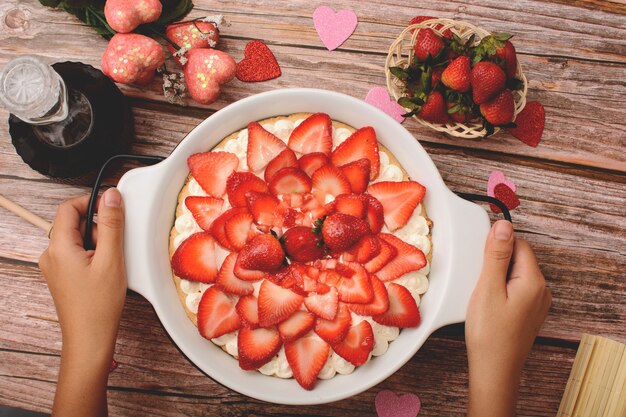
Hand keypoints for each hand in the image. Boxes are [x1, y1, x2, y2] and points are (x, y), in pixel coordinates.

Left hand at [39, 188, 125, 416]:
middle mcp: (51, 255)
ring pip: (77, 238)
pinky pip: (77, 253)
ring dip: (97, 241)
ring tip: (111, 260)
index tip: (112, 205)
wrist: (89, 338)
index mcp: (58, 247)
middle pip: (73, 222)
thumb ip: (111, 224)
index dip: (91, 201)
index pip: (69, 207)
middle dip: (97, 225)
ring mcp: (55, 267)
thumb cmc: (98, 306)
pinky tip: (105, 269)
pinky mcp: (62, 276)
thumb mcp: (111, 259)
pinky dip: (94, 254)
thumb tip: (110, 197)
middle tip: (115, 241)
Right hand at [465, 220, 550, 416]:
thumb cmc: (489, 333)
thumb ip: (497, 255)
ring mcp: (537, 303)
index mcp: (534, 280)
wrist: (494, 369)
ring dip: (497, 274)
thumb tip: (505, 225)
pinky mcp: (528, 312)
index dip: (497, 244)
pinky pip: (516, 288)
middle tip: (478, 277)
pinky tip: (488, 302)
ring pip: (516, 273)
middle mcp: (541, 290)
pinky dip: (501, 288)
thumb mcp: (488, 288)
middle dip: (497, 260)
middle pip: (518, 257)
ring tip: (482, 292)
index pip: (519, 243)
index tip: (479, 256)